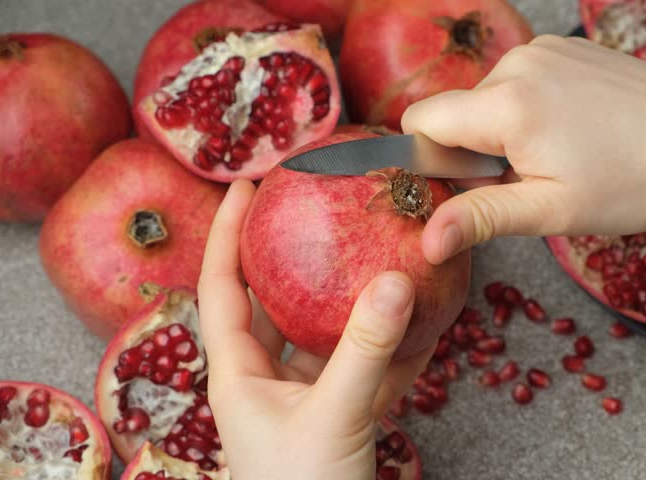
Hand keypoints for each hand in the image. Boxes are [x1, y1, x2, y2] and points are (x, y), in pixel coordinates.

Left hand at [197, 180, 434, 479]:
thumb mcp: (335, 417)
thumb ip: (365, 350)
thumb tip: (395, 280)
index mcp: (238, 375)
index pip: (222, 287)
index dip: (229, 233)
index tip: (248, 184)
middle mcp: (266, 380)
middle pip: (275, 300)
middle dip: (296, 254)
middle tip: (319, 206)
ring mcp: (304, 397)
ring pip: (325, 333)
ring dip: (351, 299)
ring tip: (378, 253)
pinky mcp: (341, 415)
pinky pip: (365, 367)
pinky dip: (391, 345)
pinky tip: (423, 322)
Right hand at [402, 35, 645, 264]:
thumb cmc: (635, 181)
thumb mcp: (552, 211)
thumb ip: (480, 218)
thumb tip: (426, 241)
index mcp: (506, 105)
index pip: (420, 122)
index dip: (432, 161)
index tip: (473, 186)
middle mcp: (518, 63)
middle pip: (455, 113)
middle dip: (474, 152)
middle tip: (530, 179)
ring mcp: (544, 49)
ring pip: (487, 99)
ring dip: (504, 133)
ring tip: (560, 155)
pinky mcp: (565, 48)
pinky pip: (519, 82)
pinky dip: (529, 110)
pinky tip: (573, 132)